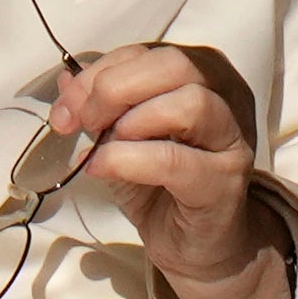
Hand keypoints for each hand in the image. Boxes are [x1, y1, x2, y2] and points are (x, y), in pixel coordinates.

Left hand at [51, 42, 290, 298]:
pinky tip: (103, 168)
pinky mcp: (225, 182)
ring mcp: (232, 139)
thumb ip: (99, 108)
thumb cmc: (162, 185)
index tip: (65, 108)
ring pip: (191, 102)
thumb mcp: (122, 139)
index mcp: (202, 74)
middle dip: (115, 88)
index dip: (98, 74)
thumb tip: (65, 81)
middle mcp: (226, 96)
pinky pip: (176, 160)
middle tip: (82, 122)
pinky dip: (129, 160)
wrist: (198, 246)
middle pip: (175, 64)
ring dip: (133, 120)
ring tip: (101, 145)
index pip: (146, 53)